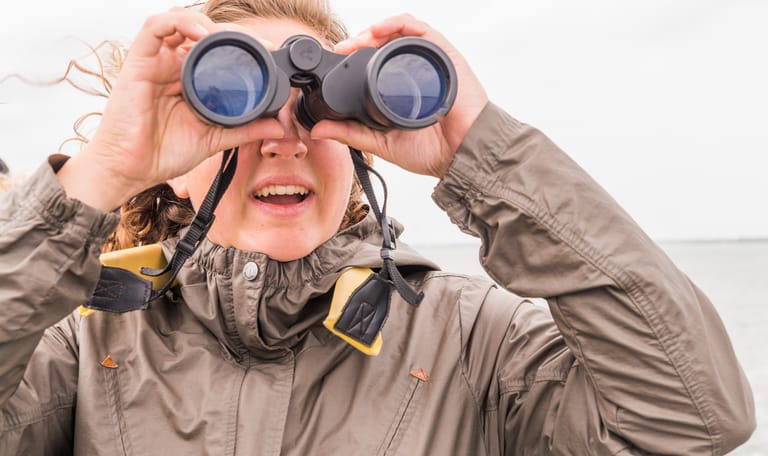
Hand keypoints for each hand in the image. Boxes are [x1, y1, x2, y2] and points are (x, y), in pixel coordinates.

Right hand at [57, 8, 283, 210]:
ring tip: (232, 39)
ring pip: (181, 21)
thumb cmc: (163, 153)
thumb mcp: (214, 138)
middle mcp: (172, 65)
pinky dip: (181, 22)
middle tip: (259, 46)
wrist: (132, 170)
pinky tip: (201, 34)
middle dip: (233, 33)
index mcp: (189, 80)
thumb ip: (245, 130)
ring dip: (209, 24)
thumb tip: (278, 127)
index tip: (269, 54)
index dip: (242, 44)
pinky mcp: (138, 62)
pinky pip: (155, 27)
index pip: (216, 48)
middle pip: (203, 31)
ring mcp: (156, 61)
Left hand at [310, 14, 488, 178]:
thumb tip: (318, 129)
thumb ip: (351, 133)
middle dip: (361, 39)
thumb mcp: (381, 142)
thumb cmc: (432, 151)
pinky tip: (379, 30)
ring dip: (375, 29)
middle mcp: (416, 71)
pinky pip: (420, 29)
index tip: (336, 58)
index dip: (355, 54)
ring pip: (400, 31)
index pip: (377, 60)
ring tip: (357, 40)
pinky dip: (398, 23)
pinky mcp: (444, 56)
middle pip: (386, 41)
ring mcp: (430, 62)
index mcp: (402, 88)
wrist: (461, 156)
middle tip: (342, 48)